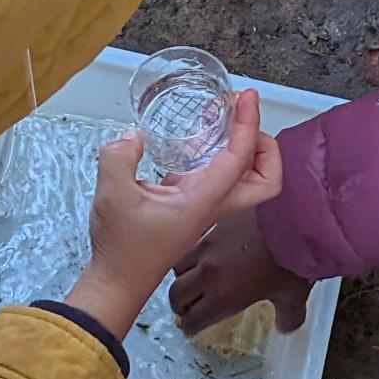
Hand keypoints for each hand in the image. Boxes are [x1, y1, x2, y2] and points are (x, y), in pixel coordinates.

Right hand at [65, 89, 281, 339]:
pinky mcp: (191, 205)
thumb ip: (120, 156)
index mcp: (204, 200)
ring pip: (244, 178)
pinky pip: (218, 176)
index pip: (241, 158)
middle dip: (265, 145)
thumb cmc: (122, 247)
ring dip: (243, 148)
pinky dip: (217, 154)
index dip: (248, 124)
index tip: (245, 97)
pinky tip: (195, 140)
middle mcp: (213, 203)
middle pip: (265, 178)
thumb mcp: (113, 193)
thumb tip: (133, 136)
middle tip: (243, 118)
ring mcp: (204, 206)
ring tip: (221, 118)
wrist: (118, 281)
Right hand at [170, 206, 310, 335]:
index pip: (193, 319)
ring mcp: (208, 246)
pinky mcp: (213, 224)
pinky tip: (209, 251)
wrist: (295, 218)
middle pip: (177, 295)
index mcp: (224, 296)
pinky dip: (196, 251)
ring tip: (194, 277)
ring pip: (178, 265)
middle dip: (181, 305)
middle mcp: (209, 273)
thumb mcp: (293, 294)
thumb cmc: (292, 257)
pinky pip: (194, 241)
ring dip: (183, 276)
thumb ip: (287, 316)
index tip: (192, 326)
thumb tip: (285, 326)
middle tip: (188, 307)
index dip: (191, 326)